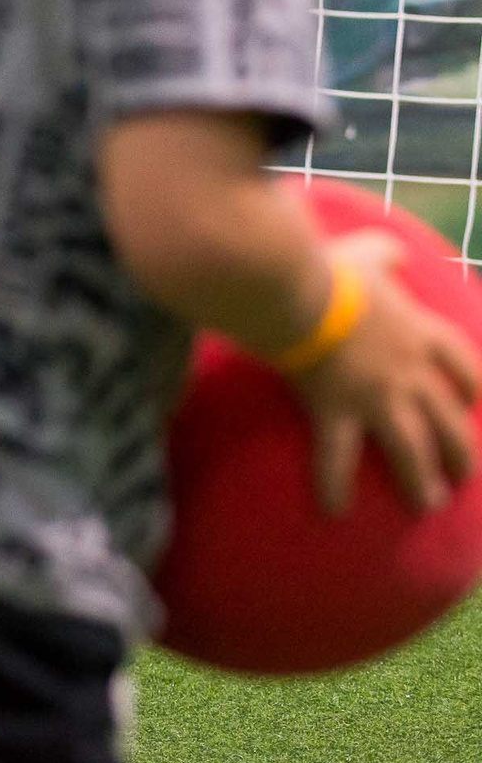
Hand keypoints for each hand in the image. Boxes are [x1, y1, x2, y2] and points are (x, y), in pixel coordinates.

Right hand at [290, 230, 481, 514]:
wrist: (298, 292)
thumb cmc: (330, 270)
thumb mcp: (365, 253)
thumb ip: (384, 254)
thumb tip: (394, 252)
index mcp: (418, 332)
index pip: (463, 364)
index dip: (474, 387)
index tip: (477, 403)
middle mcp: (409, 371)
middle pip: (449, 419)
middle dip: (461, 450)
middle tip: (463, 474)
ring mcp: (377, 396)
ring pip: (413, 448)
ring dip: (422, 480)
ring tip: (427, 503)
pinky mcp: (337, 411)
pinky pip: (338, 457)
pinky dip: (335, 485)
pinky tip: (335, 510)